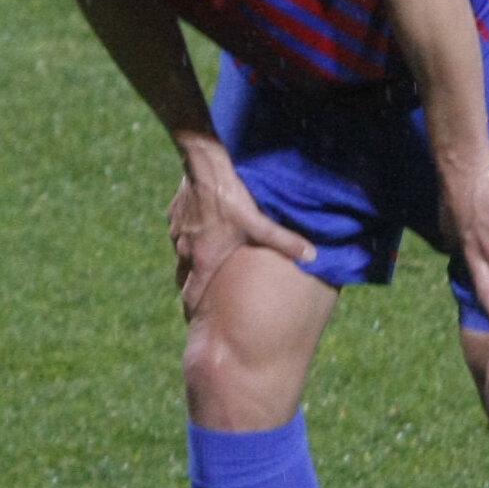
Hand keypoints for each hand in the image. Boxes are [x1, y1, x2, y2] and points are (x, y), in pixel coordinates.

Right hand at [168, 170, 316, 319]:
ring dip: (191, 259)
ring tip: (204, 260)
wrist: (203, 166)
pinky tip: (201, 227)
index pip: (191, 295)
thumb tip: (312, 256)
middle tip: (200, 297)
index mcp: (204, 259)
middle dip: (192, 288)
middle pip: (184, 277)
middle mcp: (185, 249)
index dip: (192, 310)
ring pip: (181, 252)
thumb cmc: (231, 198)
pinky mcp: (176, 211)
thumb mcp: (260, 223)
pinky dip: (189, 234)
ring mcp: (177, 229)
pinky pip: (180, 229)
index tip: (194, 320)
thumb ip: (285, 242)